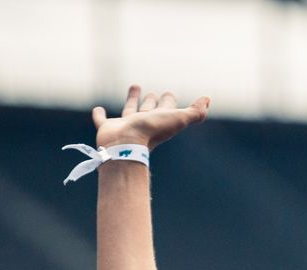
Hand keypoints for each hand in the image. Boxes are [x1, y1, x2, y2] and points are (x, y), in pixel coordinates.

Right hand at [92, 84, 209, 149]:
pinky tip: (98, 109)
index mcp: (158, 121)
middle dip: (151, 101)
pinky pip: (102, 120)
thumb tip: (208, 100)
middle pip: (148, 110)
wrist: (126, 145)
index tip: (169, 93)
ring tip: (135, 87)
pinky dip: (99, 115)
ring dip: (132, 100)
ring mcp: (125, 126)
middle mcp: (142, 123)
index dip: (168, 101)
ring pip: (129, 111)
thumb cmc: (152, 132)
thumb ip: (194, 112)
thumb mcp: (178, 119)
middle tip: (153, 92)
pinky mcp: (107, 128)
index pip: (165, 109)